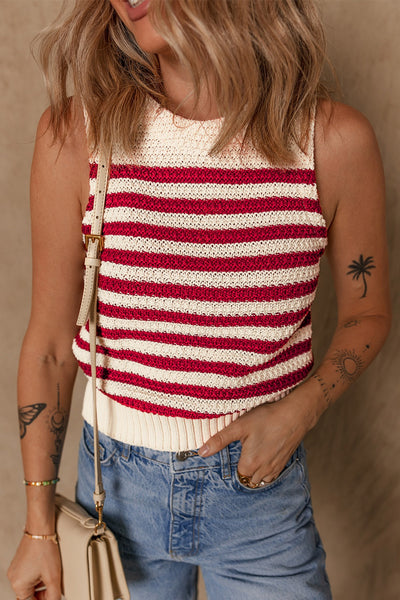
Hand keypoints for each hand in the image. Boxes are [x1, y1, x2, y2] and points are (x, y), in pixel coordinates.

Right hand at [7, 535, 60, 599]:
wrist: (40, 529)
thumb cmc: (45, 549)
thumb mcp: (53, 577)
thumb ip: (54, 595)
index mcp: (18, 585)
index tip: (51, 597)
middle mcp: (13, 578)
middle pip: (29, 594)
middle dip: (42, 593)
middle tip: (53, 587)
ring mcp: (16, 568)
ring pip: (30, 584)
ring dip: (41, 584)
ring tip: (51, 574)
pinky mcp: (19, 561)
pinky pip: (28, 574)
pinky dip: (38, 575)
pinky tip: (47, 567)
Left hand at [198, 388, 316, 485]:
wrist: (295, 414)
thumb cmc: (267, 418)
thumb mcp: (240, 426)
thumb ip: (220, 440)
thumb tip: (201, 452)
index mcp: (250, 464)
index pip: (236, 473)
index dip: (234, 460)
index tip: (236, 449)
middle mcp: (263, 471)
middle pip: (248, 478)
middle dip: (244, 468)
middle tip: (244, 450)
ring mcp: (275, 469)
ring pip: (260, 479)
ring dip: (255, 471)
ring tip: (253, 453)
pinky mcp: (284, 464)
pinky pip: (271, 475)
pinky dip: (266, 470)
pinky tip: (265, 454)